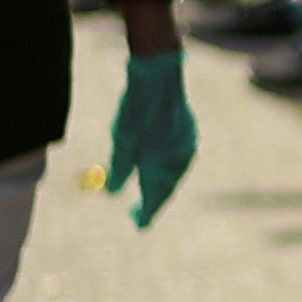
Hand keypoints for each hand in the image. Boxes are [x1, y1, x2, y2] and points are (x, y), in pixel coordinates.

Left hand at [103, 50, 197, 225]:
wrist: (160, 76)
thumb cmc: (136, 109)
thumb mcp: (122, 140)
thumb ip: (120, 168)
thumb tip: (112, 193)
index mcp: (161, 165)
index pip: (154, 199)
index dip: (146, 214)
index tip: (139, 225)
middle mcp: (179, 160)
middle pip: (166, 188)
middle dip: (152, 199)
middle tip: (138, 212)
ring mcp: (187, 147)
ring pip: (173, 174)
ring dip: (160, 181)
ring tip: (146, 187)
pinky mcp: (189, 134)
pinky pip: (178, 159)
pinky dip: (166, 165)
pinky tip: (156, 162)